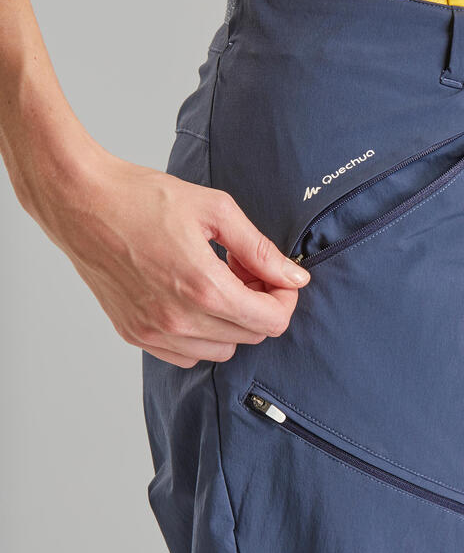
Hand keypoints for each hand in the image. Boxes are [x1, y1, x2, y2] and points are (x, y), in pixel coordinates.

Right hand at [25, 145, 310, 367]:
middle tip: (242, 268)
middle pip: (251, 336)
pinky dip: (201, 334)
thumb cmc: (143, 198)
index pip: (273, 322)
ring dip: (231, 321)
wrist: (79, 201)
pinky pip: (187, 355)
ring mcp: (154, 332)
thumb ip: (260, 250)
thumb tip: (295, 278)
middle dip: (259, 303)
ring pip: (222, 350)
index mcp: (204, 289)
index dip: (284, 298)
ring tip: (216, 282)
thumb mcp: (216, 211)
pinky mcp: (134, 334)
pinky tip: (192, 298)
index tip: (274, 275)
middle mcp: (179, 320)